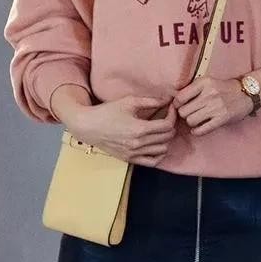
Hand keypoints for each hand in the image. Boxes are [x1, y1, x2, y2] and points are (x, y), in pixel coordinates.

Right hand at [61, 95, 176, 166]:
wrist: (88, 126)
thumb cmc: (107, 111)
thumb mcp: (129, 101)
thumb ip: (150, 101)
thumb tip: (167, 99)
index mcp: (139, 129)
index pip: (167, 126)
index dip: (173, 115)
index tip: (171, 108)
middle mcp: (138, 144)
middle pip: (167, 137)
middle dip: (171, 126)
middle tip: (167, 117)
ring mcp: (133, 153)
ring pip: (162, 150)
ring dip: (166, 139)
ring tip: (161, 130)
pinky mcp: (129, 159)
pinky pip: (152, 162)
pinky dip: (159, 154)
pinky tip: (157, 144)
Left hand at [174, 77, 252, 135]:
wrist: (246, 93)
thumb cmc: (223, 88)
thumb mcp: (208, 82)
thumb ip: (191, 89)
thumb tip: (172, 101)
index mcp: (204, 82)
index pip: (179, 98)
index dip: (177, 105)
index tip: (181, 106)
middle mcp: (209, 94)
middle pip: (183, 111)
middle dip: (184, 114)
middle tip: (190, 113)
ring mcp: (216, 107)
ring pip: (190, 121)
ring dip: (191, 122)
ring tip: (197, 119)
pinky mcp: (222, 118)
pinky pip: (201, 130)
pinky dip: (197, 131)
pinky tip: (199, 128)